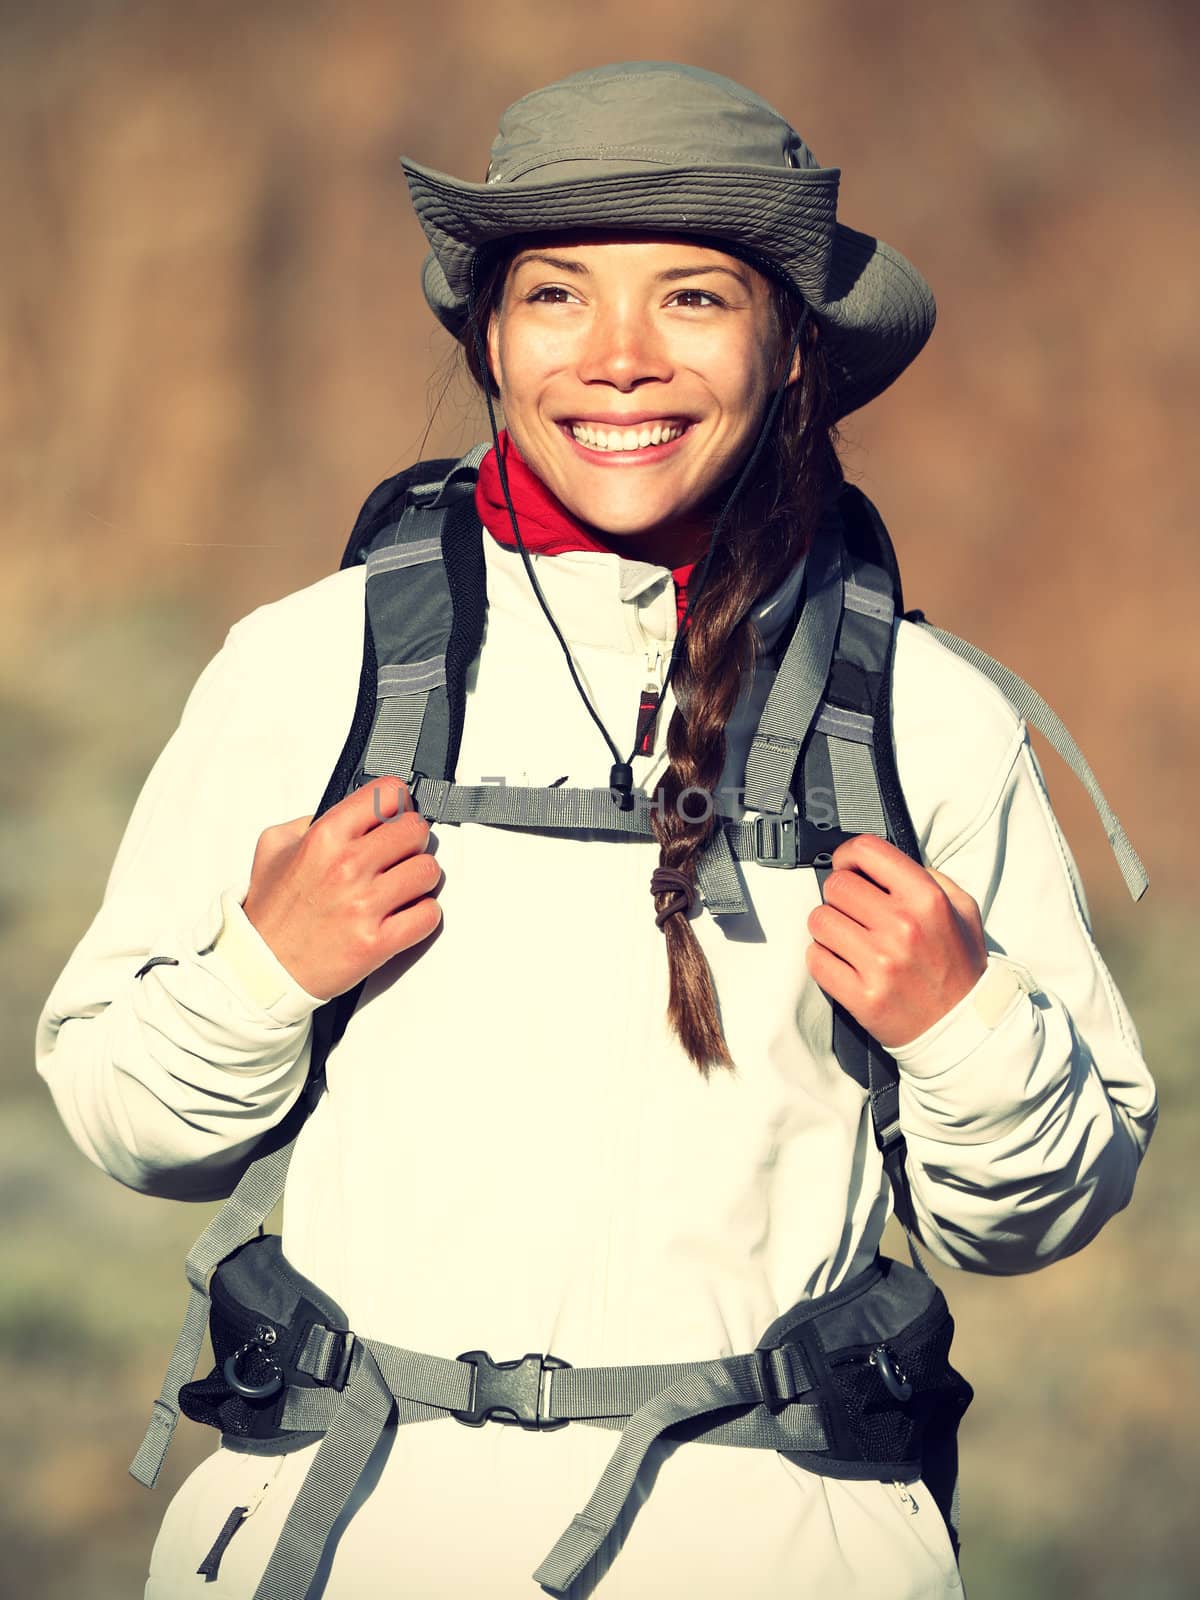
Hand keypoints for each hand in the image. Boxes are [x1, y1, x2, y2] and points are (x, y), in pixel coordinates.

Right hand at [241, 777, 442, 1000]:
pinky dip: (422, 914)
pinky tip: (403, 913)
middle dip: (412, 841)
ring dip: (419, 879)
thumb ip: (311, 821)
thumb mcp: (274, 848)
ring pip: (428, 871)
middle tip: (399, 854)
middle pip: (416, 830)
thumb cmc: (272, 912)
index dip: (398, 803)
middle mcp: (347, 867)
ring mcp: (364, 905)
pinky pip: (428, 915)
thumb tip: (349, 813)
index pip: (388, 794)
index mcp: (325, 838)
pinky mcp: (378, 942)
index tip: (395, 815)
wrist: (262, 967)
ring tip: (401, 886)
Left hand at [805, 834, 986, 1049]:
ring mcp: (881, 963)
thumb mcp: (962, 911)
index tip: (848, 867)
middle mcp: (903, 927)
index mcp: (927, 900)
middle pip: (836, 885)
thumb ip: (929, 878)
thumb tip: (884, 864)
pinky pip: (816, 959)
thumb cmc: (959, 968)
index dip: (849, 855)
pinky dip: (823, 958)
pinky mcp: (861, 995)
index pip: (867, 850)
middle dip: (840, 896)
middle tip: (853, 911)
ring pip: (819, 920)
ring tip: (848, 938)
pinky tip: (843, 962)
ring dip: (828, 927)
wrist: (962, 1027)